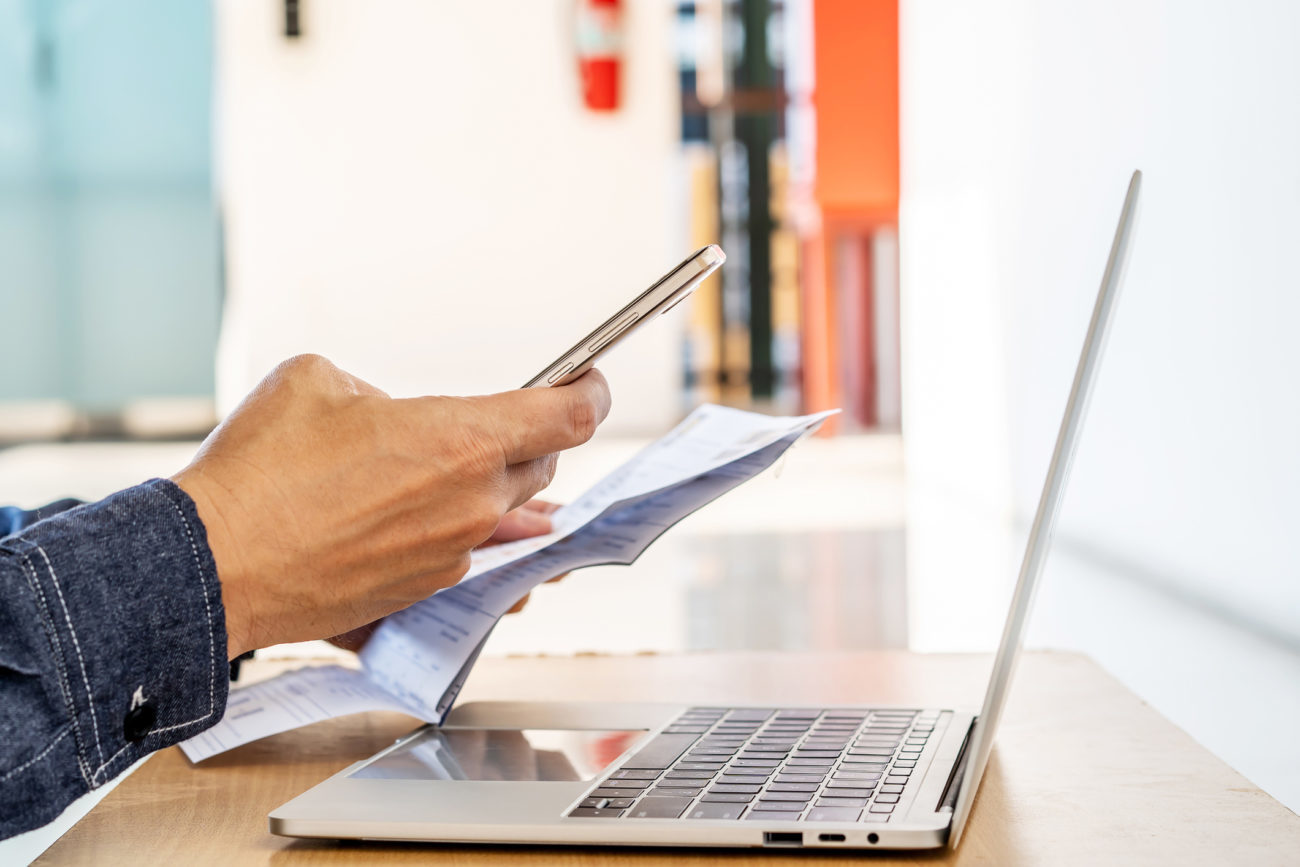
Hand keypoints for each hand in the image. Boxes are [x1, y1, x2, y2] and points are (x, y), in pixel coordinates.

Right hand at [171, 354, 609, 658]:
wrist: (213, 565)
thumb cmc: (259, 473)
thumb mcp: (317, 381)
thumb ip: (378, 394)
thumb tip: (392, 417)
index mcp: (462, 441)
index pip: (567, 418)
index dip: (589, 395)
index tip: (590, 385)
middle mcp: (472, 506)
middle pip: (542, 468)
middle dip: (533, 441)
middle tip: (512, 423)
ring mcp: (452, 558)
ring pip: (508, 519)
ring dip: (501, 494)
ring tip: (471, 474)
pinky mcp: (422, 594)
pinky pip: (471, 561)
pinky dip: (464, 537)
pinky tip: (436, 523)